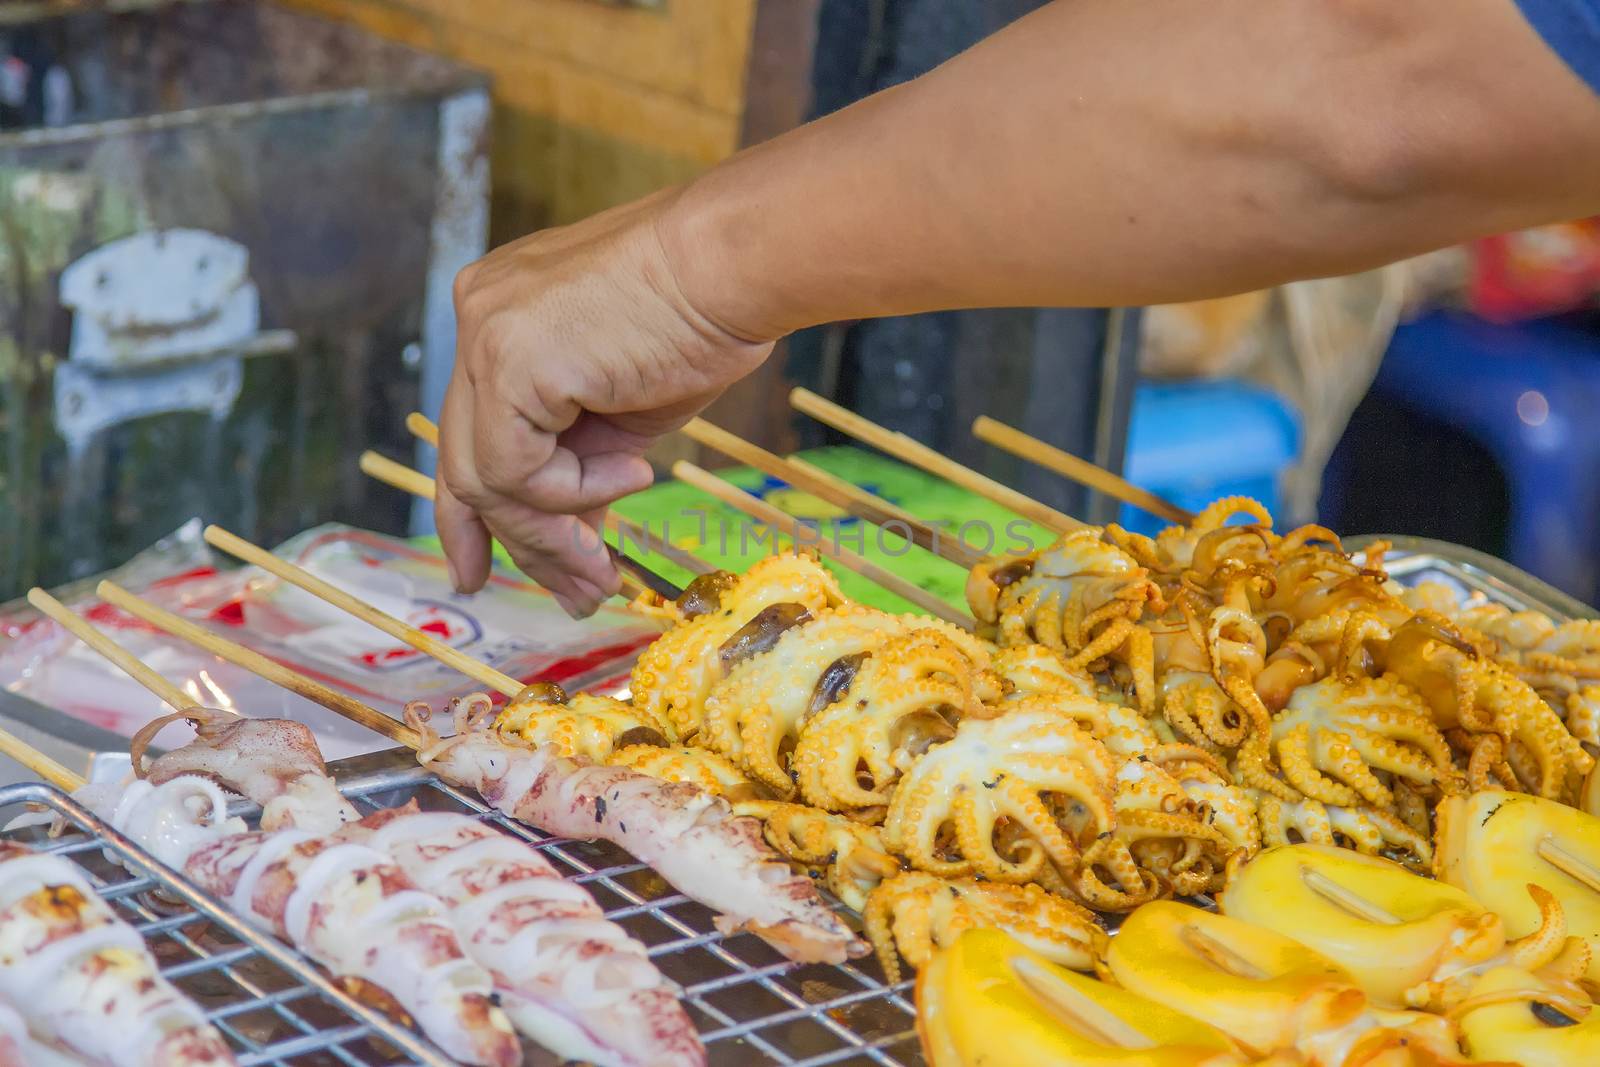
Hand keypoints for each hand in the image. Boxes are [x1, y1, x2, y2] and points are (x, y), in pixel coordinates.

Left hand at [437, 189, 773, 615]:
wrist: (735, 266)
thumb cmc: (704, 319)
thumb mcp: (625, 407)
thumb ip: (580, 457)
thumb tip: (569, 537)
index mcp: (502, 315)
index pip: (467, 428)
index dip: (471, 511)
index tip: (477, 571)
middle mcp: (478, 316)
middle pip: (466, 460)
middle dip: (518, 540)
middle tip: (574, 594)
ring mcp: (484, 335)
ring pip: (486, 478)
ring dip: (554, 533)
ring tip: (608, 562)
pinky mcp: (507, 361)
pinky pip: (517, 471)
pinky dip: (573, 492)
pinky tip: (634, 471)